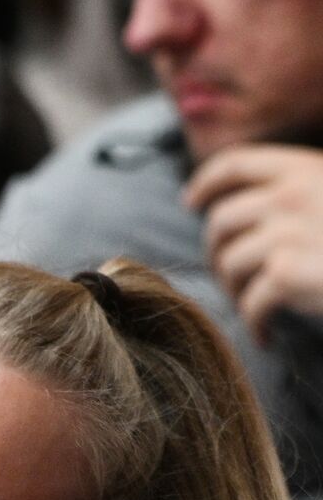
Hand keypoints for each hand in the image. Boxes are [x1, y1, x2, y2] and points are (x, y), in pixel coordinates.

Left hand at [184, 144, 322, 343]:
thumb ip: (303, 195)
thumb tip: (244, 211)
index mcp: (307, 168)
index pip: (236, 164)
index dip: (206, 183)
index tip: (191, 203)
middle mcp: (292, 194)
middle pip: (221, 221)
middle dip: (216, 252)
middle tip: (231, 278)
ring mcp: (287, 231)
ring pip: (229, 263)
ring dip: (235, 290)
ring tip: (254, 307)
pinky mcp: (287, 273)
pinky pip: (250, 300)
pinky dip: (254, 323)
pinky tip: (267, 335)